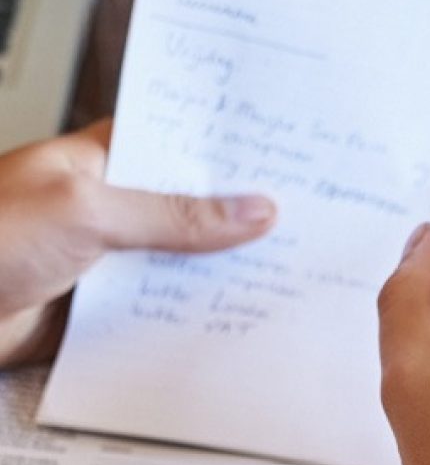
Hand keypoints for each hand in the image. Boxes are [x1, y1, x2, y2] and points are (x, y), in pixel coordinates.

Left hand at [0, 122, 276, 366]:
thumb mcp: (88, 211)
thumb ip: (175, 215)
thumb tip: (251, 209)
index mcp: (99, 161)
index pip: (180, 145)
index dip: (231, 151)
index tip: (289, 158)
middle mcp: (107, 208)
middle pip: (191, 210)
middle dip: (240, 219)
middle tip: (306, 222)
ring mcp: (106, 260)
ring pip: (181, 264)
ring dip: (220, 274)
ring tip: (285, 274)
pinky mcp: (101, 310)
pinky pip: (159, 312)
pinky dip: (191, 318)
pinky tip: (231, 320)